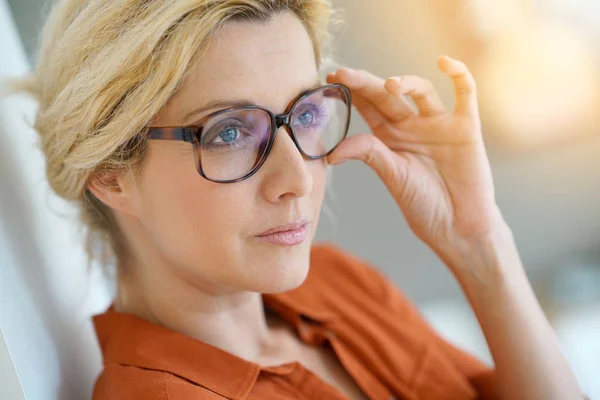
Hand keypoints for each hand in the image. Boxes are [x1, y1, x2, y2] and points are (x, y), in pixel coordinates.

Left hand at [326, 56, 503, 265]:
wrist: (458, 227)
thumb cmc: (423, 204)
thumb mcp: (392, 176)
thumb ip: (368, 154)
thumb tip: (332, 151)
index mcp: (390, 137)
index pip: (368, 106)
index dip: (351, 91)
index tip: (329, 79)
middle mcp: (413, 125)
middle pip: (388, 95)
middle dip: (366, 82)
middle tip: (344, 74)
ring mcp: (439, 124)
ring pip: (422, 90)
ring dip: (406, 83)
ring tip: (389, 86)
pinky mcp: (466, 127)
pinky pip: (465, 94)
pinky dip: (459, 74)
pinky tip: (444, 62)